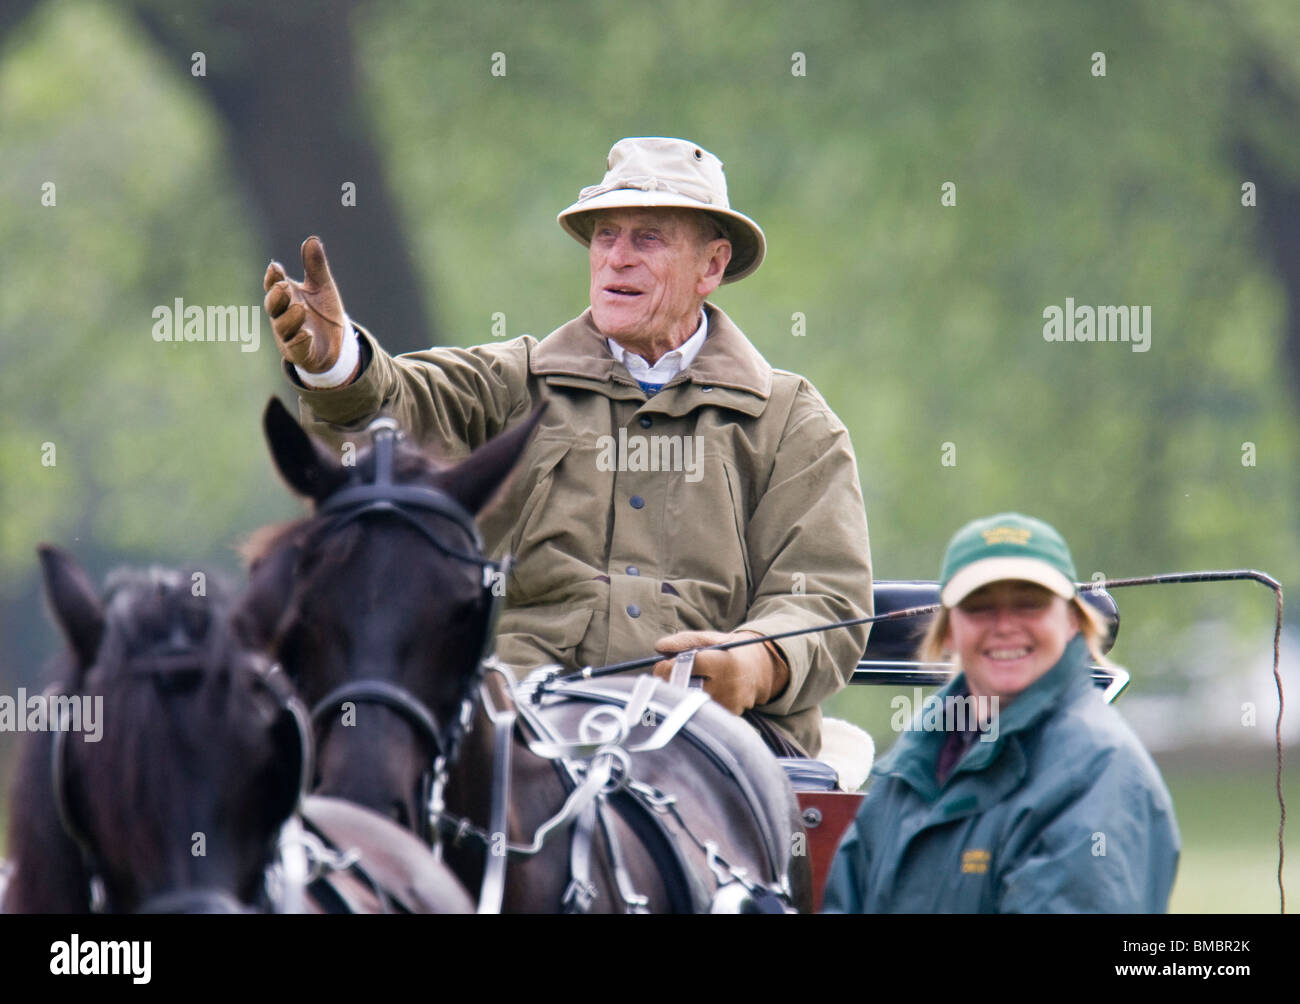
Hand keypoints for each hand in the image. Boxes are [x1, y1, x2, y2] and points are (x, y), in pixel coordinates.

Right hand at [263, 236, 351, 375]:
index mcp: (286, 298)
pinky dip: (300, 341)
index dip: (273, 278)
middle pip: (273, 306)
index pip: (274, 285)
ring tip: (300, 308)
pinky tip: (307, 334)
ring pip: (283, 328)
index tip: (275, 267)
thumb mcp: (322, 288)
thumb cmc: (322, 313)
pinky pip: (297, 348)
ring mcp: (289, 336)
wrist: (336, 345)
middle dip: (276, 297)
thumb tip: (312, 239)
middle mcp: (282, 316)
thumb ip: (315, 267)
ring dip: (290, 318)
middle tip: (283, 286)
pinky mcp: (301, 353)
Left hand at [651, 630, 789, 715]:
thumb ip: (684, 640)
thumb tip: (659, 647)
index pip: (684, 667)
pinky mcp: (728, 716)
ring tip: (685, 683)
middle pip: (683, 688)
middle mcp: (727, 686)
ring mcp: (728, 704)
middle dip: (670, 682)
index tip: (661, 665)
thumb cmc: (728, 651)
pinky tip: (701, 694)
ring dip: (680, 693)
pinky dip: (694, 702)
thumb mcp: (711, 639)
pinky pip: (699, 710)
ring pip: (688, 701)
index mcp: (722, 662)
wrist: (758, 670)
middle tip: (668, 676)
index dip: (666, 667)